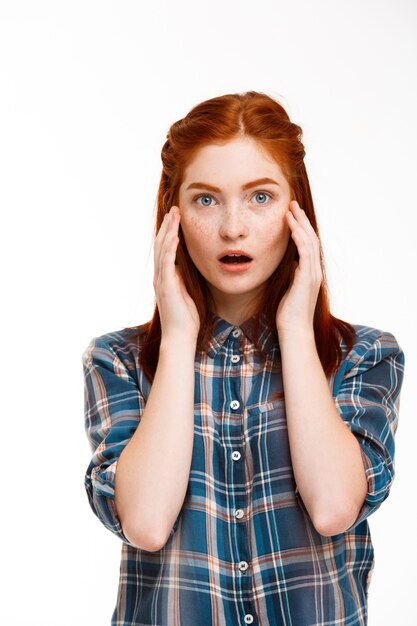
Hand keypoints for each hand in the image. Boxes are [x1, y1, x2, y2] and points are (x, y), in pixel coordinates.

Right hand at [153, 206, 199, 342]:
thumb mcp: (186, 293)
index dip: (170, 232)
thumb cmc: (186, 319)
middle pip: (161, 244)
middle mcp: (160, 276)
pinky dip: (170, 249)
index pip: (165, 249)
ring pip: (162, 250)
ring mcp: (161, 281)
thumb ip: (183, 279)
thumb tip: (186, 267)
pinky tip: (174, 237)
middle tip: (174, 210)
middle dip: (168, 226)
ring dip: (168, 232)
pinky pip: (167, 264)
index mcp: (165, 277)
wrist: (180, 337)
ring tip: (174, 216)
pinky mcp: (166, 287)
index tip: (176, 218)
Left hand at [275, 200, 322, 334]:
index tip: (291, 215)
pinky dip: (300, 240)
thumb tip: (289, 264)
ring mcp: (312, 274)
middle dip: (301, 220)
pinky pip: (305, 254)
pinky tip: (293, 229)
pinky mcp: (307, 279)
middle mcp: (314, 271)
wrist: (294, 330)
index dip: (300, 228)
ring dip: (299, 225)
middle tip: (293, 205)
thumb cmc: (289, 314)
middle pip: (311, 238)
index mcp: (309, 273)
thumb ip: (291, 275)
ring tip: (291, 211)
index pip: (307, 244)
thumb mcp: (288, 289)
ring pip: (309, 242)